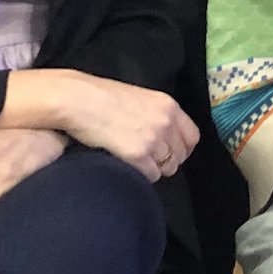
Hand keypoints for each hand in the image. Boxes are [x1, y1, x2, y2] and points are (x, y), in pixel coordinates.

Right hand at [57, 72, 198, 181]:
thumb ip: (157, 115)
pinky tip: (128, 165)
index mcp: (169, 106)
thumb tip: (163, 135)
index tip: (171, 153)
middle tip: (148, 160)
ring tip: (135, 161)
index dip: (181, 148)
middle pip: (180, 156)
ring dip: (153, 169)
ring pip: (166, 168)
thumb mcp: (140, 99)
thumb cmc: (103, 97)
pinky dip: (141, 175)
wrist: (80, 100)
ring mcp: (153, 139)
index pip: (192, 137)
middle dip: (166, 161)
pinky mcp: (138, 154)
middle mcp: (166, 122)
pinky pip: (150, 176)